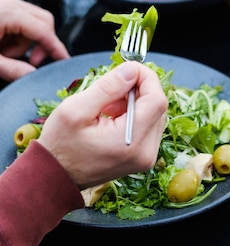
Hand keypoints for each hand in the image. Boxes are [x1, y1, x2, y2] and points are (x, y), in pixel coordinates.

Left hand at [0, 0, 68, 80]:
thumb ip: (12, 69)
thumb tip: (33, 74)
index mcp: (6, 12)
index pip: (43, 29)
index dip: (55, 47)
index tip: (64, 61)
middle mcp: (8, 1)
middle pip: (43, 20)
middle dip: (41, 42)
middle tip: (31, 61)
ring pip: (32, 19)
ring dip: (24, 40)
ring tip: (4, 52)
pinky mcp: (1, 3)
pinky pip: (20, 17)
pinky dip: (16, 33)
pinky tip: (2, 43)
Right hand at [38, 61, 167, 189]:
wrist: (55, 177)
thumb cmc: (60, 145)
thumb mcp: (76, 109)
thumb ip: (108, 87)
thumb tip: (132, 69)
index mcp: (131, 142)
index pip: (157, 100)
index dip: (146, 78)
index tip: (128, 68)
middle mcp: (145, 152)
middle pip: (158, 106)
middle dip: (139, 88)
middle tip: (113, 87)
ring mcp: (146, 157)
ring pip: (155, 114)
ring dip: (136, 100)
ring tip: (108, 104)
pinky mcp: (142, 156)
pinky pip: (148, 125)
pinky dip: (135, 113)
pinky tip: (112, 115)